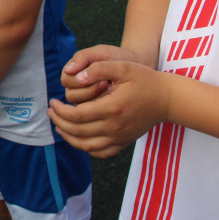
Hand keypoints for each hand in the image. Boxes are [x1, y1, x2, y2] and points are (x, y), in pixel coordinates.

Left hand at [48, 60, 170, 157]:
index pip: (76, 115)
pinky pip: (100, 153)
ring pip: (86, 146)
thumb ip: (98, 68)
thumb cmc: (145, 79)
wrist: (167, 98)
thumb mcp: (122, 66)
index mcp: (111, 107)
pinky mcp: (124, 143)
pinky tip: (77, 137)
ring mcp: (120, 138)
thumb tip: (76, 78)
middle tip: (51, 111)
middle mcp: (114, 127)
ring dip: (68, 137)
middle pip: (77, 132)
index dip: (60, 110)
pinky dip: (85, 148)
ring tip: (58, 124)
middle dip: (59, 122)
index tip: (53, 102)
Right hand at [62, 44, 141, 103]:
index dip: (79, 79)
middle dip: (88, 89)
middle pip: (70, 95)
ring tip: (111, 90)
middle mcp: (76, 88)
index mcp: (74, 73)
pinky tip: (114, 100)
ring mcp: (85, 101)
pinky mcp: (96, 111)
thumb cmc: (117, 58)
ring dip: (95, 99)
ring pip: (79, 107)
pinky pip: (91, 115)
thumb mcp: (102, 52)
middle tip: (106, 83)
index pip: (66, 80)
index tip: (98, 75)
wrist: (138, 67)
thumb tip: (69, 70)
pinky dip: (102, 108)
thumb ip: (84, 57)